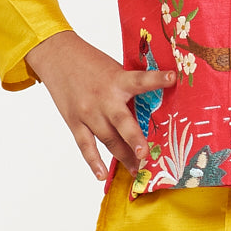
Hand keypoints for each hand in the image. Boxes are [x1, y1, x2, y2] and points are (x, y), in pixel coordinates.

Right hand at [24, 30, 174, 180]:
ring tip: (137, 171)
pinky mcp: (74, 122)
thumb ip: (129, 89)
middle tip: (146, 155)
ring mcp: (87, 113)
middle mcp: (103, 99)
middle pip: (121, 123)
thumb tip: (150, 109)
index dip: (157, 79)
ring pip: (108, 140)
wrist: (57, 56)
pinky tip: (101, 175)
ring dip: (123, 157)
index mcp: (117, 80)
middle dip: (134, 140)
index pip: (140, 80)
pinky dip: (93, 162)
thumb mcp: (115, 69)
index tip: (172, 79)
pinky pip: (85, 146)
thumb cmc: (91, 62)